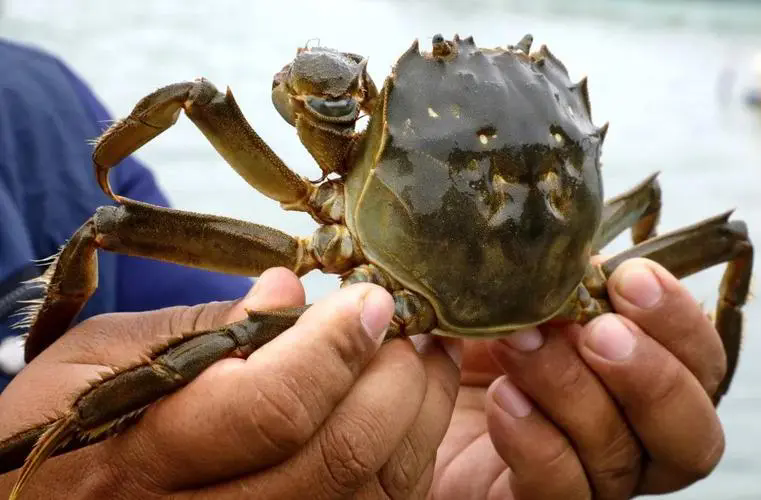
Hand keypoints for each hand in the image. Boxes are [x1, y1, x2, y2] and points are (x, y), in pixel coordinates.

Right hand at [0, 268, 462, 498]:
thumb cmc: (61, 422)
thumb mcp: (100, 356)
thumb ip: (200, 327)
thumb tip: (290, 291)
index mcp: (145, 453)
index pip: (274, 406)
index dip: (338, 345)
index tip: (373, 298)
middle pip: (339, 456)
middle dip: (395, 379)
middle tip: (412, 324)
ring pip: (368, 494)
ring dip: (416, 418)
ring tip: (425, 359)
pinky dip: (405, 461)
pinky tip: (406, 413)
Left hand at [431, 257, 725, 498]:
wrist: (417, 386)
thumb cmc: (478, 334)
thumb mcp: (521, 296)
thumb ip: (562, 283)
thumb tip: (581, 254)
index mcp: (643, 380)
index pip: (698, 365)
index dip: (677, 322)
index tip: (630, 277)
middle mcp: (631, 437)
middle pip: (688, 433)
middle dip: (648, 375)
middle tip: (595, 330)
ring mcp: (588, 477)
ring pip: (617, 456)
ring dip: (570, 390)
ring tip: (518, 342)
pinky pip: (559, 487)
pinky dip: (535, 440)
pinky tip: (504, 399)